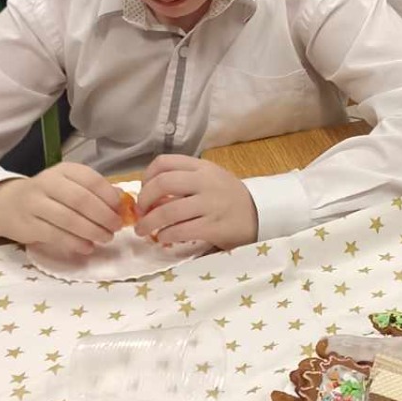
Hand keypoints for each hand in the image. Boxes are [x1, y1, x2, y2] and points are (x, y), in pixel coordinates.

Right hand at [0, 163, 123, 256]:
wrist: (6, 204)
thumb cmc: (47, 196)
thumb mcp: (69, 186)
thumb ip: (94, 192)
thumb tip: (122, 200)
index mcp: (64, 170)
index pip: (91, 180)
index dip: (109, 197)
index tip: (121, 210)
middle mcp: (48, 182)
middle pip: (81, 200)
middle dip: (103, 216)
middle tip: (116, 227)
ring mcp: (35, 203)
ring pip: (69, 219)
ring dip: (92, 231)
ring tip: (105, 238)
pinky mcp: (28, 224)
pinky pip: (56, 235)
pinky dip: (75, 242)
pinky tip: (87, 247)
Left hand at [136, 155, 257, 250]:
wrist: (261, 215)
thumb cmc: (229, 197)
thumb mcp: (210, 179)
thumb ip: (185, 180)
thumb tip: (150, 195)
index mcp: (202, 167)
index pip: (164, 162)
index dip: (146, 177)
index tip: (143, 191)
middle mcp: (206, 182)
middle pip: (162, 184)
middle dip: (144, 200)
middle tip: (140, 213)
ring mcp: (211, 204)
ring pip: (168, 211)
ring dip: (149, 223)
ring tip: (143, 230)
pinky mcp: (214, 226)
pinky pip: (181, 230)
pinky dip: (166, 235)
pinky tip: (164, 238)